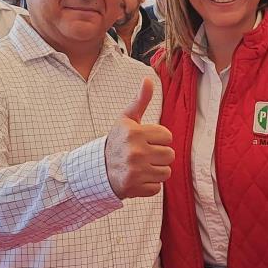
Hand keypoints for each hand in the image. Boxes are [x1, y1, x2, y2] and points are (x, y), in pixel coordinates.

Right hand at [105, 78, 174, 198]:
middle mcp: (135, 151)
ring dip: (157, 171)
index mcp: (134, 132)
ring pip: (166, 172)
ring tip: (142, 167)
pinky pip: (157, 187)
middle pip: (170, 155)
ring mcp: (135, 171)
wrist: (98, 170)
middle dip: (160, 155)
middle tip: (145, 155)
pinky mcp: (135, 187)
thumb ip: (140, 100)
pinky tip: (138, 178)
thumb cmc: (117, 142)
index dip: (159, 139)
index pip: (167, 136)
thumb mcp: (126, 120)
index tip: (146, 140)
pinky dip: (149, 185)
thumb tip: (149, 79)